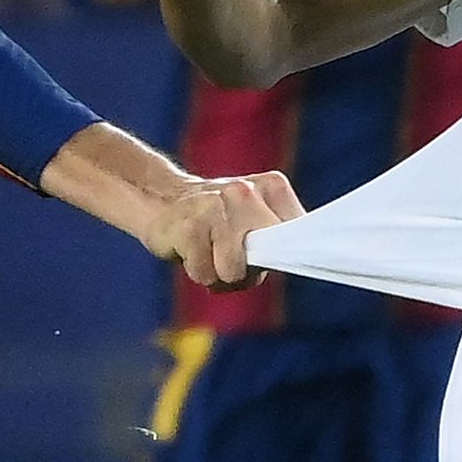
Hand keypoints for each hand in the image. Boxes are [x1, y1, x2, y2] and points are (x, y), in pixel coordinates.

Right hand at [146, 169, 305, 291]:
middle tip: (229, 258)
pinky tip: (189, 250)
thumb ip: (274, 243)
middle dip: (248, 271)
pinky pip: (204, 273)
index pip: (300, 234)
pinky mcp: (190, 224)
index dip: (286, 257)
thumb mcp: (253, 223)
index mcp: (271, 187)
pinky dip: (197, 271)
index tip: (268, 260)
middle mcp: (246, 191)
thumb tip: (281, 266)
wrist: (160, 198)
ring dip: (218, 275)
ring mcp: (216, 205)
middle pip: (267, 258)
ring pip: (232, 271)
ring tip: (208, 256)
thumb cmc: (215, 222)